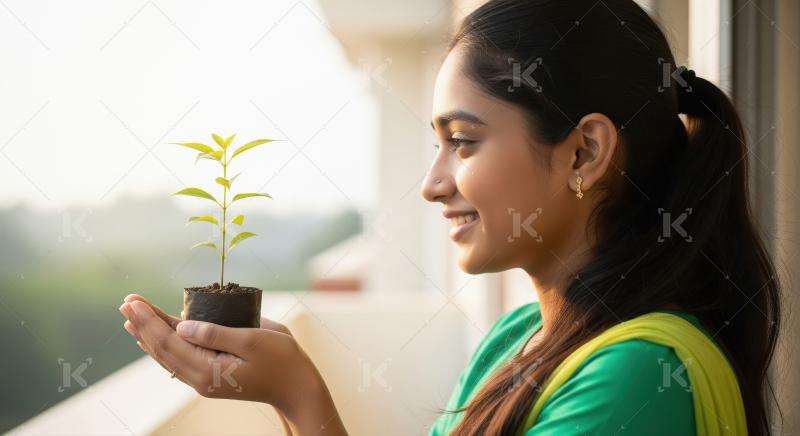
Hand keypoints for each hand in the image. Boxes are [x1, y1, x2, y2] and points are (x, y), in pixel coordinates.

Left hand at [119, 294, 346, 435]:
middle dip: (142, 324)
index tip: (133, 300)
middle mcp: (201, 379)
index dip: (149, 319)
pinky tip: (154, 338)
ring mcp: (205, 380)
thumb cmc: (282, 360)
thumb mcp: (253, 339)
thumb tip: (182, 325)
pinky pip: (179, 360)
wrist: (296, 388)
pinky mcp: (211, 378)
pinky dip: (163, 346)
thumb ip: (216, 333)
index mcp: (209, 370)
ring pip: (168, 356)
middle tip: (126, 302)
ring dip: (148, 335)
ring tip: (131, 318)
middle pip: (162, 349)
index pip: (169, 341)